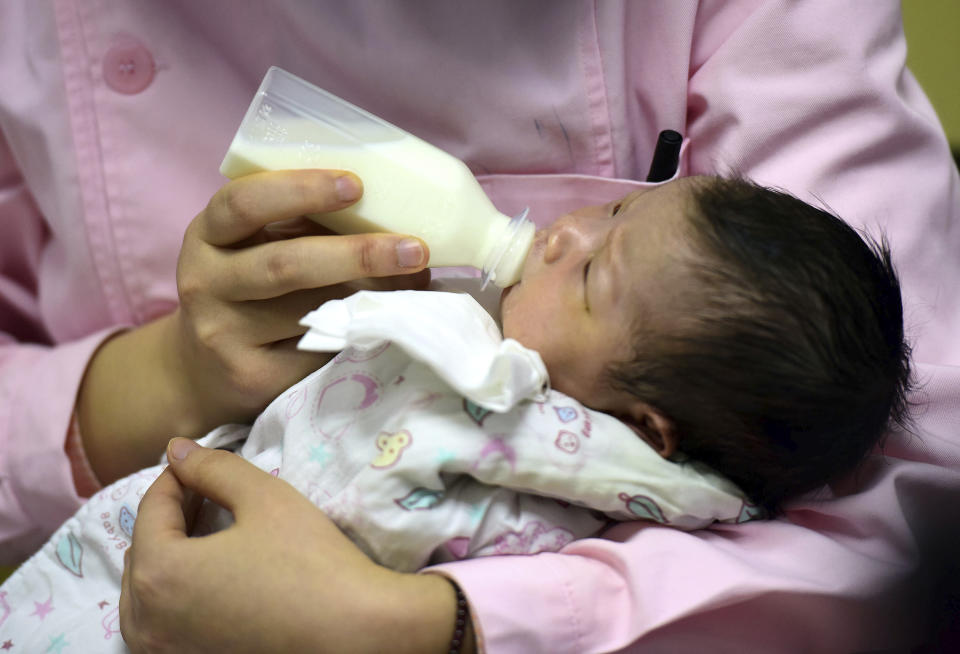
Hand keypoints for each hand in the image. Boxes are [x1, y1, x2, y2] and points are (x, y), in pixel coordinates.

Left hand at [120, 439, 464, 653]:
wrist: (354, 633)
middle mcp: (146, 621)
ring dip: (170, 553)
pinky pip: (163, 619)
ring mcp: (164, 650)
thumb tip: (176, 449)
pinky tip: (214, 572)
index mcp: (158, 574)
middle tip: (208, 491)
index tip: (203, 461)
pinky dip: (176, 590)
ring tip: (209, 529)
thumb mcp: (263, 498)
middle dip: (172, 515)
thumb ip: (212, 467)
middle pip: (144, 549)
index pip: (151, 509)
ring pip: (147, 590)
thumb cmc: (310, 562)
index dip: (178, 476)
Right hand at [173, 169, 429, 430]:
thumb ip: (300, 227)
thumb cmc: (247, 292)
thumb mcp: (253, 248)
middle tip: (414, 248)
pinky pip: (317, 351)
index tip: (355, 185)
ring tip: (414, 281)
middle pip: (286, 265)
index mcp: (207, 236)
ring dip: (370, 296)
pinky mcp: (252, 377)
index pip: (243, 203)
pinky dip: (359, 332)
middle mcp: (206, 284)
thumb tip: (391, 213)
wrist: (203, 371)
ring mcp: (225, 336)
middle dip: (358, 254)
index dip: (299, 189)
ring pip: (309, 312)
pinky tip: (389, 319)